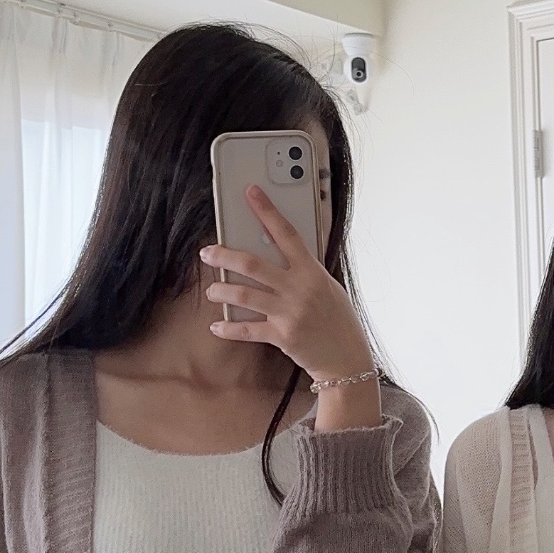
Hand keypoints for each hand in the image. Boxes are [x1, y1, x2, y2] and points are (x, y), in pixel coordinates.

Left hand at [200, 189, 374, 390]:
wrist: (347, 359)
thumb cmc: (339, 321)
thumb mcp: (328, 288)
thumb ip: (305, 272)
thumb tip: (282, 254)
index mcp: (311, 272)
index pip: (286, 233)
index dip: (267, 211)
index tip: (250, 193)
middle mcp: (298, 289)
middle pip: (252, 264)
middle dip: (224, 256)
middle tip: (207, 253)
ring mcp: (289, 313)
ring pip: (244, 295)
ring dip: (221, 291)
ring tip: (212, 291)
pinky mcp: (282, 336)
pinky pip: (247, 329)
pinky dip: (229, 328)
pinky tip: (217, 326)